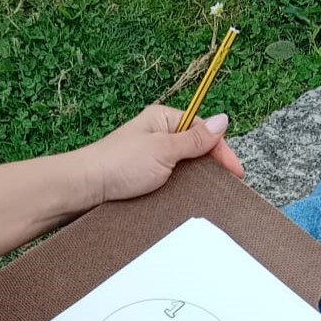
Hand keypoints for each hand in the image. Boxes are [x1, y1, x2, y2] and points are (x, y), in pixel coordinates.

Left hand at [76, 105, 245, 205]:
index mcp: (163, 119)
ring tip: (207, 195)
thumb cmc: (118, 164)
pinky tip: (184, 200)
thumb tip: (223, 121)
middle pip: (195, 149)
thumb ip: (194, 139)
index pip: (202, 129)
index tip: (235, 171)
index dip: (220, 150)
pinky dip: (179, 190)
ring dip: (194, 181)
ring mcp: (150, 158)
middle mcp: (157, 136)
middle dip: (210, 166)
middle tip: (224, 186)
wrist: (86, 189)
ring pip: (183, 168)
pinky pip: (169, 183)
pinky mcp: (143, 179)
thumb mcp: (164, 149)